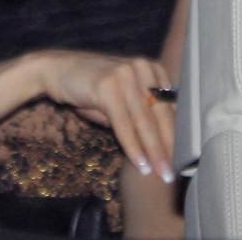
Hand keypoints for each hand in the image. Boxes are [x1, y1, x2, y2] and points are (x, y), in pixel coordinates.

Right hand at [37, 50, 176, 183]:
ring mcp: (124, 74)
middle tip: (174, 173)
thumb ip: (142, 114)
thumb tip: (165, 144)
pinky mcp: (107, 85)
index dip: (178, 134)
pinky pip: (124, 123)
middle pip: (160, 114)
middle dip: (169, 147)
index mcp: (151, 68)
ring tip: (161, 173)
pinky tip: (140, 163)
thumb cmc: (93, 88)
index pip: (170, 106)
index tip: (183, 159)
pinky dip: (133, 146)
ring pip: (144, 121)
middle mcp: (141, 67)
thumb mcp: (123, 97)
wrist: (59, 70)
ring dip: (154, 151)